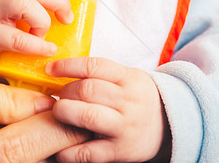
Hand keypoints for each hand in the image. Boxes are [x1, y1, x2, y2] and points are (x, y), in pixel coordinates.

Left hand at [47, 57, 169, 162]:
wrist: (168, 126)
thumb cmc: (137, 98)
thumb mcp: (127, 77)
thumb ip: (100, 74)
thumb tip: (60, 68)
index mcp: (128, 78)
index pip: (93, 66)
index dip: (67, 66)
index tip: (50, 69)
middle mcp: (128, 101)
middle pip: (87, 90)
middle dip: (64, 92)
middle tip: (58, 96)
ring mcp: (124, 127)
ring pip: (87, 116)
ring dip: (64, 113)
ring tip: (58, 114)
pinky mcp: (120, 151)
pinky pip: (89, 152)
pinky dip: (69, 150)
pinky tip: (60, 146)